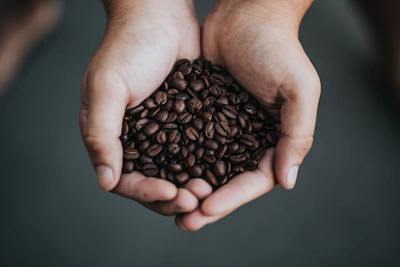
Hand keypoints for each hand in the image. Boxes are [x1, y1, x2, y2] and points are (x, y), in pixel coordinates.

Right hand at [80, 0, 204, 215]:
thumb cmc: (128, 46)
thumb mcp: (107, 87)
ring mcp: (164, 133)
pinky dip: (207, 164)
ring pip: (178, 172)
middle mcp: (137, 140)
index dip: (146, 192)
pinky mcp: (188, 122)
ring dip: (192, 186)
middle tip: (196, 201)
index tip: (170, 194)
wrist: (160, 15)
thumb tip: (106, 182)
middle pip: (154, 182)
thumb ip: (102, 134)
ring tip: (209, 192)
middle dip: (174, 197)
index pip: (125, 179)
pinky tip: (221, 173)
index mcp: (113, 136)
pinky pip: (196, 150)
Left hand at [176, 0, 319, 229]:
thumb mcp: (298, 89)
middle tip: (184, 221)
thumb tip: (287, 181)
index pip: (255, 180)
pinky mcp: (203, 115)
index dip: (232, 198)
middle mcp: (249, 139)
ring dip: (188, 188)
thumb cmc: (277, 47)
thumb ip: (298, 134)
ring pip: (205, 167)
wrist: (246, 15)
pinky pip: (189, 144)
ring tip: (169, 205)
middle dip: (207, 203)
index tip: (207, 209)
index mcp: (275, 139)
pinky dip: (177, 160)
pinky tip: (160, 174)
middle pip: (227, 181)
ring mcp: (224, 129)